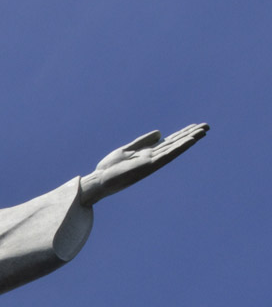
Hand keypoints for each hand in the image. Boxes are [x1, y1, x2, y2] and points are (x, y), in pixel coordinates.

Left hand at [79, 123, 208, 205]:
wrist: (99, 180)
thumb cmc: (109, 168)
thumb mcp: (127, 149)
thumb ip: (143, 141)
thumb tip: (160, 133)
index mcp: (148, 153)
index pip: (169, 141)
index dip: (182, 133)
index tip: (195, 126)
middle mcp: (153, 158)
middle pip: (175, 144)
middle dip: (190, 135)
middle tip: (207, 126)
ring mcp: (152, 162)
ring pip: (174, 148)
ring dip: (189, 140)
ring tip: (203, 131)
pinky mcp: (148, 165)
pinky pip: (167, 155)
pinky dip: (179, 147)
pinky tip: (190, 140)